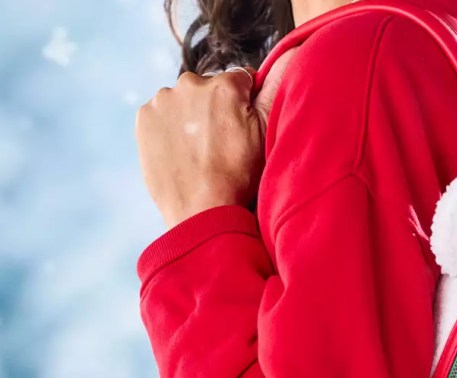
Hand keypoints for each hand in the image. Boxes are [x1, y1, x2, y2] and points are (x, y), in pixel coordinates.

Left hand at [135, 68, 263, 228]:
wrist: (201, 212)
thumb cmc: (239, 177)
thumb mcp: (266, 134)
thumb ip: (273, 92)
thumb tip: (285, 60)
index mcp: (224, 85)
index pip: (241, 81)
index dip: (246, 104)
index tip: (244, 129)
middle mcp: (190, 84)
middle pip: (209, 89)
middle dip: (216, 109)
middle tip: (222, 144)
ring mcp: (163, 101)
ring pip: (184, 101)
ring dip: (191, 118)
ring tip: (200, 151)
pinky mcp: (144, 119)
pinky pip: (161, 115)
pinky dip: (170, 129)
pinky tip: (181, 152)